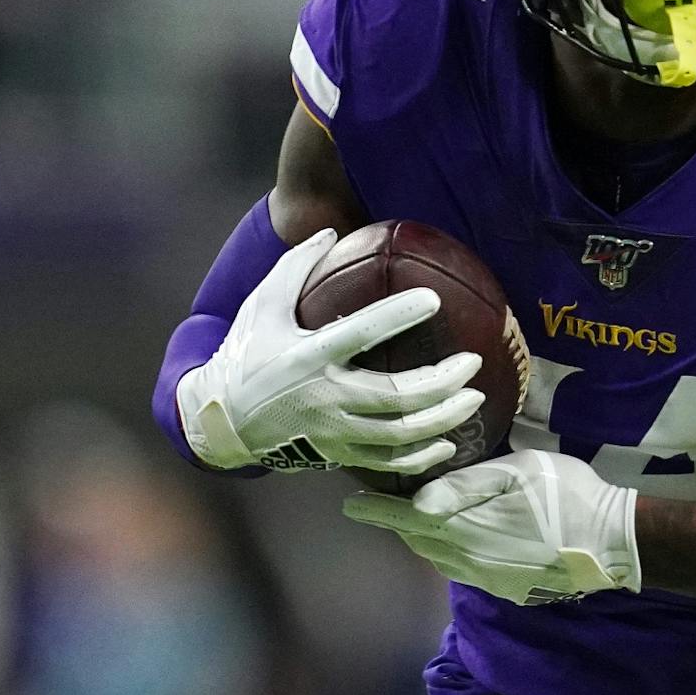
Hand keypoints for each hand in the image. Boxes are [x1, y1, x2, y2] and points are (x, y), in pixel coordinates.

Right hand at [176, 228, 485, 472]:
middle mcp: (323, 397)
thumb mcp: (262, 304)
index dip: (398, 316)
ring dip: (443, 418)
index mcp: (308, 356)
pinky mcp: (336, 455)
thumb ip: (295, 267)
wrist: (221, 420)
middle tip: (472, 361)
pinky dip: (421, 456)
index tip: (434, 300)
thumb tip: (331, 230)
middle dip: (442, 381)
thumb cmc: (248, 353)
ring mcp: (332, 432)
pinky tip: (447, 441)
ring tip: (474, 397)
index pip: (360, 333)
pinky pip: (387, 463)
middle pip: (396, 395)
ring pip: (399, 434)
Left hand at [342, 450, 640, 603]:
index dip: (377, 511)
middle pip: (421, 542)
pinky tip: (465, 538)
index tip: (351, 504)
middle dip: (401, 523)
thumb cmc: (567, 495)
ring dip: (426, 539)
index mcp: (466, 528)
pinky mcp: (508, 589)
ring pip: (441, 559)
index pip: (407, 519)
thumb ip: (467, 485)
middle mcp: (469, 561)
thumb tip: (420, 501)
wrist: (613, 543)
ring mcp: (489, 580)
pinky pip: (465, 571)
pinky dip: (453, 553)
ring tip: (422, 519)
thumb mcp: (518, 473)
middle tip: (389, 501)